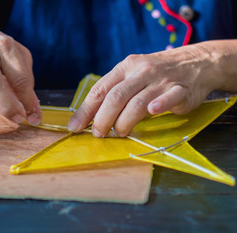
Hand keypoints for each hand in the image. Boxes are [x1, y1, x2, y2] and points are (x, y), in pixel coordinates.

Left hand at [68, 44, 220, 136]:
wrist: (195, 62)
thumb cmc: (155, 74)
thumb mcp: (132, 75)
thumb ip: (114, 92)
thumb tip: (89, 118)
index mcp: (125, 67)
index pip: (100, 90)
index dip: (85, 110)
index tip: (74, 127)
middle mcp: (141, 71)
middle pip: (116, 97)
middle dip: (102, 119)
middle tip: (99, 134)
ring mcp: (161, 80)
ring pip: (138, 102)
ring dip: (124, 122)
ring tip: (119, 133)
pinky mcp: (180, 90)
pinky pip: (169, 97)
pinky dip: (160, 105)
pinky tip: (152, 111)